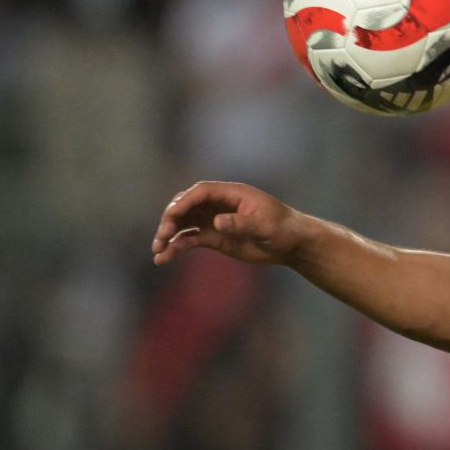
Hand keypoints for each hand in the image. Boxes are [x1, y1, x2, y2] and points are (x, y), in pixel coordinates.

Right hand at [151, 181, 303, 266]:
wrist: (291, 244)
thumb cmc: (283, 229)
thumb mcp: (265, 226)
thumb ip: (241, 223)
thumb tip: (216, 222)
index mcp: (232, 194)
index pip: (201, 191)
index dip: (184, 202)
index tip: (171, 216)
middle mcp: (219, 204)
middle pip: (186, 205)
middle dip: (171, 218)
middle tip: (163, 235)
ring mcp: (214, 220)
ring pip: (183, 223)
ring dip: (168, 234)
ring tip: (158, 250)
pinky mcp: (213, 237)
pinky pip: (189, 239)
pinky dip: (176, 246)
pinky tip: (163, 258)